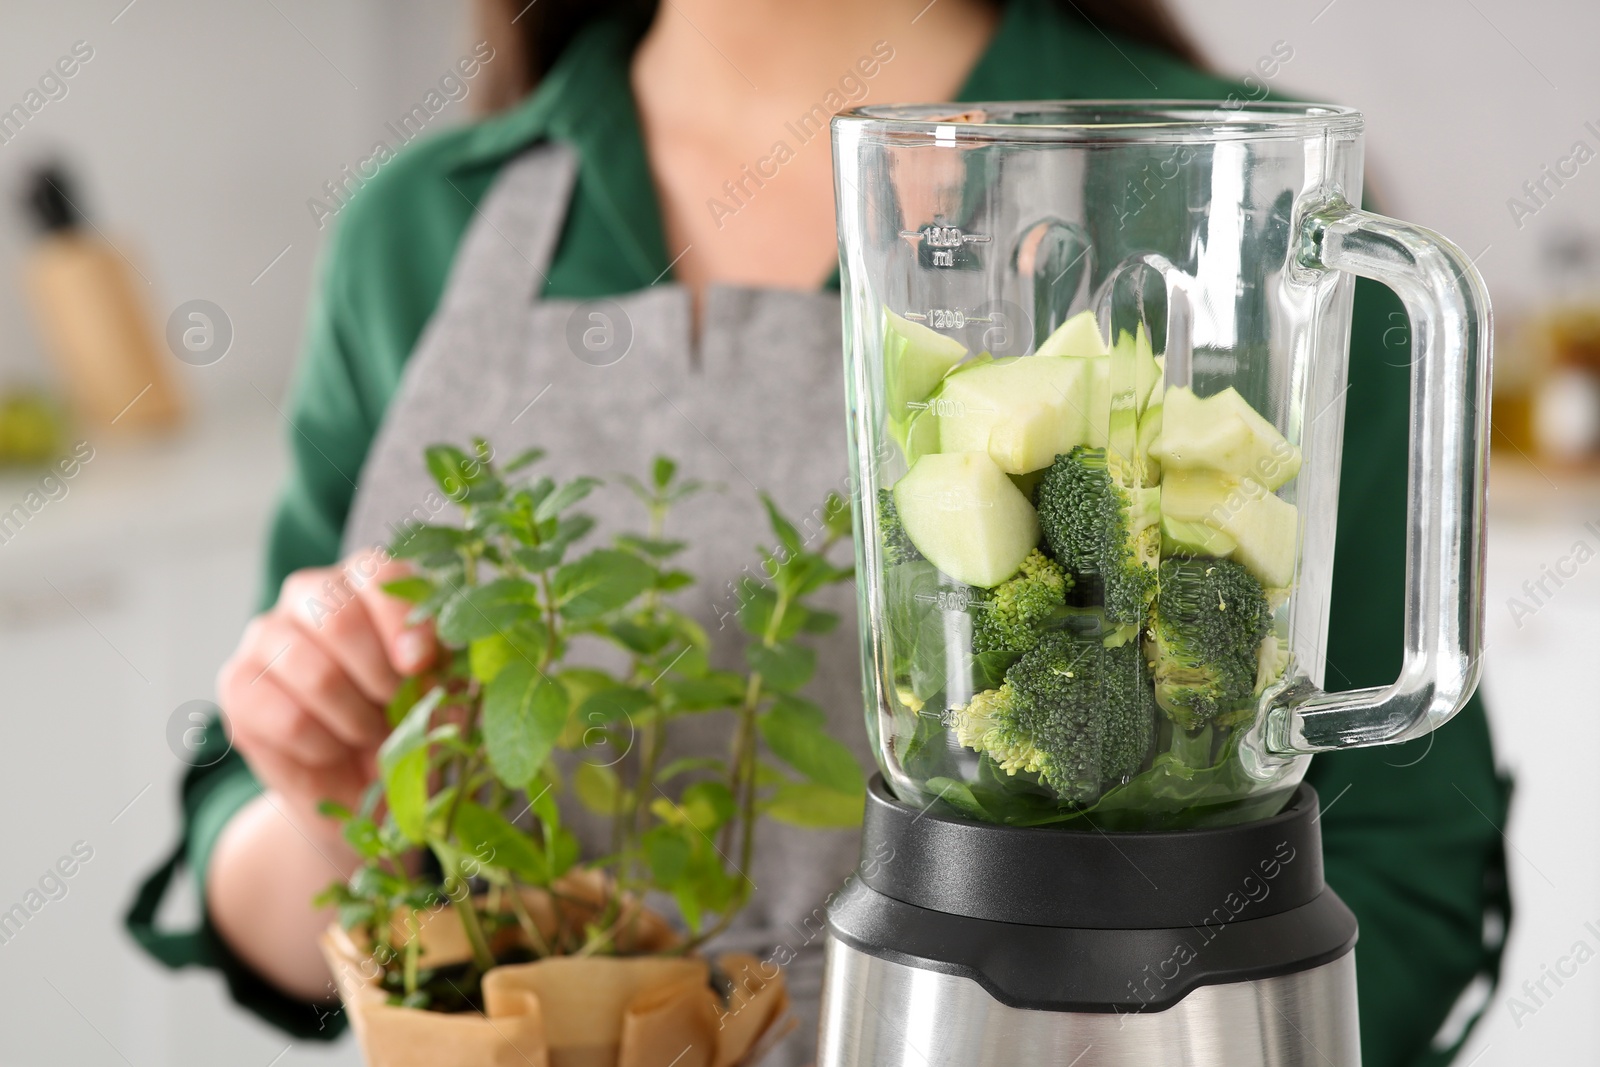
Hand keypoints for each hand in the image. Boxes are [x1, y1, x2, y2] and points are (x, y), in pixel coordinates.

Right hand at [217, 548, 436, 831]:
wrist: (361, 787)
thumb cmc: (409, 724)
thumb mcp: (443, 694)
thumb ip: (444, 672)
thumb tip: (427, 664)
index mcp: (366, 581)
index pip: (378, 573)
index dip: (402, 620)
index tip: (420, 666)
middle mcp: (310, 594)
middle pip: (336, 614)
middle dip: (378, 675)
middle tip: (395, 706)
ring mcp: (265, 636)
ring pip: (314, 672)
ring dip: (356, 718)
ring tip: (368, 733)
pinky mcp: (236, 686)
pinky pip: (288, 718)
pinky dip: (324, 746)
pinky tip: (332, 749)